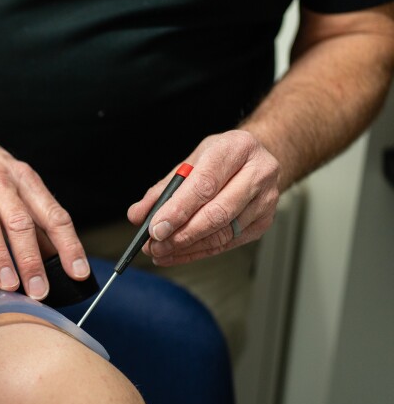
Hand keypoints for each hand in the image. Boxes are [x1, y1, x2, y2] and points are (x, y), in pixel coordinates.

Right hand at [0, 130, 88, 297]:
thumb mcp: (12, 181)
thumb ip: (30, 215)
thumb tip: (54, 257)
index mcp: (24, 179)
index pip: (53, 215)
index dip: (68, 245)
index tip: (78, 272)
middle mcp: (0, 180)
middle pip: (21, 222)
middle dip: (33, 260)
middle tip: (39, 290)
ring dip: (0, 257)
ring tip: (8, 284)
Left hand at [127, 130, 280, 265]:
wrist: (258, 158)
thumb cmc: (222, 158)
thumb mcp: (191, 161)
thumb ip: (163, 188)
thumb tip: (137, 215)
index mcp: (236, 148)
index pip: (204, 185)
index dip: (178, 210)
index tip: (156, 228)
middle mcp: (258, 173)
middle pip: (217, 213)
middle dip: (181, 235)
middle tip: (155, 245)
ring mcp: (265, 200)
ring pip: (223, 233)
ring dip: (188, 247)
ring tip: (161, 252)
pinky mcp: (263, 223)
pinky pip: (228, 244)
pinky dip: (199, 252)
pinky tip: (179, 254)